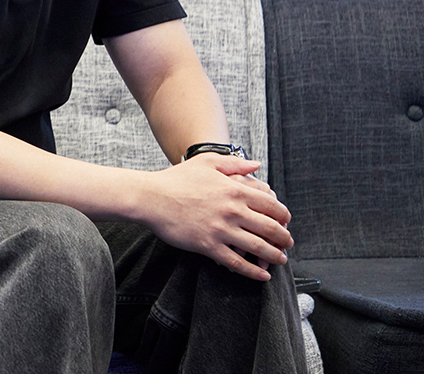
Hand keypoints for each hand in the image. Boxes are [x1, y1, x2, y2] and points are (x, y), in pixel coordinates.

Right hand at [143, 154, 293, 280]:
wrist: (150, 197)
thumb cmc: (176, 179)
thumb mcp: (206, 163)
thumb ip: (234, 163)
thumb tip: (256, 165)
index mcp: (235, 190)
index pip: (272, 205)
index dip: (284, 216)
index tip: (285, 222)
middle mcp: (232, 211)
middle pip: (271, 229)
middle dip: (285, 238)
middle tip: (287, 243)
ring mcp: (221, 230)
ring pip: (259, 248)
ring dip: (275, 256)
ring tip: (280, 259)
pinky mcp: (209, 246)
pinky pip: (238, 263)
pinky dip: (254, 271)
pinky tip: (262, 274)